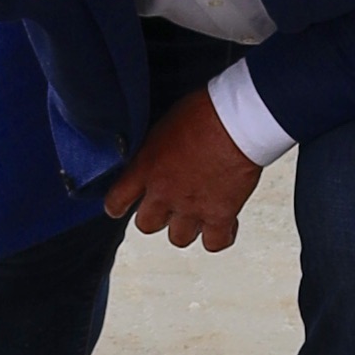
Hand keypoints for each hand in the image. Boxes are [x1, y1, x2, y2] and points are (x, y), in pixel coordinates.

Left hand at [101, 86, 261, 250]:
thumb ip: (154, 149)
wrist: (238, 120)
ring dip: (186, 228)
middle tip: (168, 205)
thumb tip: (154, 155)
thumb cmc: (204, 111)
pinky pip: (215, 243)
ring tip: (197, 214)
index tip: (120, 207)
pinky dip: (218, 236)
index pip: (116, 200)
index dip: (117, 206)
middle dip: (156, 217)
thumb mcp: (163, 125)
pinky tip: (224, 224)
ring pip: (178, 239)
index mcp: (145, 167)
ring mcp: (191, 207)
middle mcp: (164, 193)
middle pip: (146, 225)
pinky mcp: (220, 215)